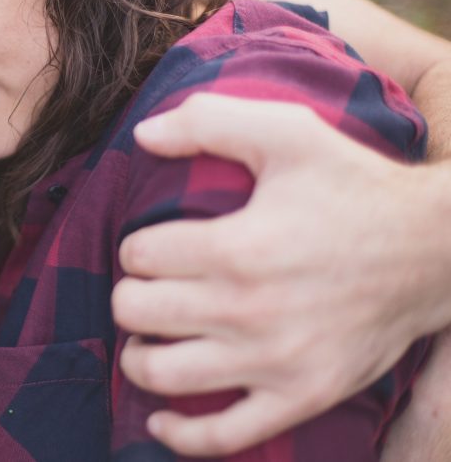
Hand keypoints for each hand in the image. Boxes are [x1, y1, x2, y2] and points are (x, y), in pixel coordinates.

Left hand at [112, 94, 450, 455]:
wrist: (435, 249)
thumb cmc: (354, 185)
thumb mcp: (287, 132)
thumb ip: (207, 120)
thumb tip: (139, 133)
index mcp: (237, 247)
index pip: (138, 256)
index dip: (135, 246)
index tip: (155, 244)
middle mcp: (248, 311)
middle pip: (137, 312)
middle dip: (131, 294)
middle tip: (150, 286)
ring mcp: (275, 362)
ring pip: (162, 373)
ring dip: (139, 355)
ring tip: (148, 336)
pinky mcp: (302, 397)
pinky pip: (224, 436)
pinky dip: (181, 435)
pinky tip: (161, 419)